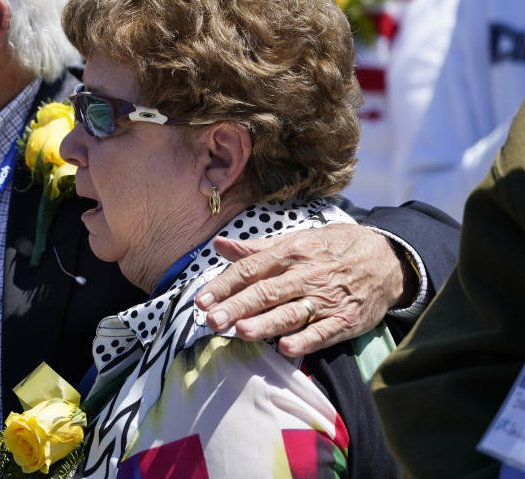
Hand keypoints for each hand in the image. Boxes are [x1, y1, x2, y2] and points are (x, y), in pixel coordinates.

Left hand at [194, 224, 403, 356]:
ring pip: (291, 313)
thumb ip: (255, 249)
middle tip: (212, 319)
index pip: (249, 270)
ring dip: (266, 323)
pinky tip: (285, 348)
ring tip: (241, 332)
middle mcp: (305, 275)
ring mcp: (326, 299)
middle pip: (266, 292)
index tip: (201, 300)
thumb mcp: (296, 240)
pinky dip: (305, 340)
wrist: (387, 259)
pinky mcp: (346, 320)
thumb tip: (218, 245)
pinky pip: (323, 332)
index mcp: (289, 253)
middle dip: (237, 307)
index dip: (223, 285)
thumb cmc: (332, 249)